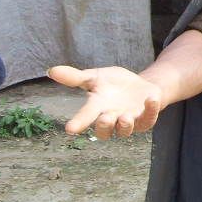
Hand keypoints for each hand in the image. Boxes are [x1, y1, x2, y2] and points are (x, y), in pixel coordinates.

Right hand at [47, 65, 161, 139]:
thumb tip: (50, 71)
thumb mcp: (95, 77)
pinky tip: (151, 98)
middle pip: (105, 131)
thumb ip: (76, 77)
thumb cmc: (114, 84)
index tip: (70, 129)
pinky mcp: (146, 118)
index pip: (85, 117)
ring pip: (126, 130)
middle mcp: (112, 119)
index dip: (78, 123)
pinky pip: (149, 118)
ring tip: (125, 116)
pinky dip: (151, 109)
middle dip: (104, 126)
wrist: (140, 86)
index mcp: (97, 109)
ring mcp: (130, 121)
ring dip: (125, 124)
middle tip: (105, 117)